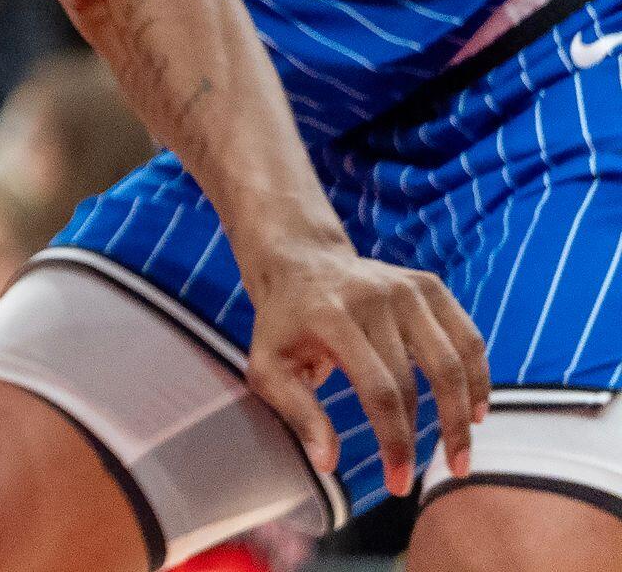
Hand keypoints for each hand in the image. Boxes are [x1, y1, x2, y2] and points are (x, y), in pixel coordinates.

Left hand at [242, 241, 489, 497]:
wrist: (298, 262)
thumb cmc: (283, 326)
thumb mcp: (268, 366)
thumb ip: (297, 412)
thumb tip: (327, 463)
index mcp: (330, 316)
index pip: (378, 390)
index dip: (395, 442)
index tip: (398, 484)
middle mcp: (371, 297)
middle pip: (415, 380)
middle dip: (430, 436)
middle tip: (440, 473)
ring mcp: (403, 287)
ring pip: (451, 359)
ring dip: (464, 413)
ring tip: (461, 454)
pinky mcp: (426, 285)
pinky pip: (467, 336)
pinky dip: (478, 375)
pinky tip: (476, 409)